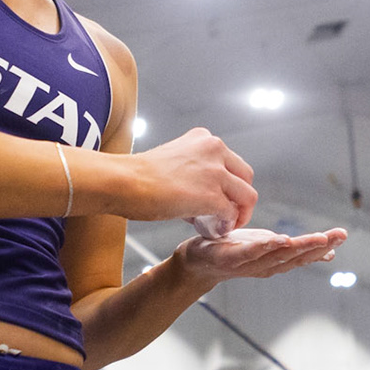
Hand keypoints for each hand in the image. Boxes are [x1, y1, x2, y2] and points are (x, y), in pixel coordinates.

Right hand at [125, 128, 256, 231]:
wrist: (123, 181)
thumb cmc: (137, 175)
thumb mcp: (172, 158)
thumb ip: (191, 169)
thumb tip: (199, 194)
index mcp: (204, 139)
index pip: (230, 161)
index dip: (227, 183)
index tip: (216, 197)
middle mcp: (215, 150)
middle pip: (245, 176)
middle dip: (240, 197)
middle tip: (228, 213)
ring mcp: (215, 173)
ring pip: (247, 196)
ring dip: (239, 213)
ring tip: (224, 224)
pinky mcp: (212, 196)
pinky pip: (231, 214)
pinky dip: (225, 225)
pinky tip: (213, 231)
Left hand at [175, 227, 348, 282]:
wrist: (198, 263)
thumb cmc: (235, 252)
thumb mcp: (269, 249)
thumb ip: (296, 251)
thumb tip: (329, 252)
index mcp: (276, 261)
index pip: (304, 254)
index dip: (323, 247)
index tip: (341, 236)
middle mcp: (266, 266)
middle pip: (296, 256)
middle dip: (318, 246)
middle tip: (338, 236)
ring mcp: (248, 263)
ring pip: (278, 256)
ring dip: (299, 248)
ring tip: (318, 238)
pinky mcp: (229, 258)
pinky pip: (250, 253)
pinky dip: (266, 247)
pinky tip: (280, 239)